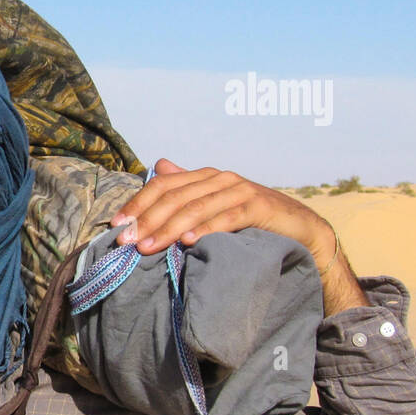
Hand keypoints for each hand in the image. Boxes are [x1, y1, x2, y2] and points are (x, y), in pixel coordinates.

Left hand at [111, 158, 336, 265]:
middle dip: (146, 220)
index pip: (162, 185)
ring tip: (147, 247)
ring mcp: (240, 191)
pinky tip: (188, 242)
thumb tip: (158, 167)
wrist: (300, 228)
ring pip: (195, 208)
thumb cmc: (251, 218)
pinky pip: (227, 218)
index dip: (137, 203)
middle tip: (126, 241)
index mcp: (204, 177)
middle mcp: (220, 178)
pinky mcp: (258, 207)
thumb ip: (187, 187)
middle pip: (174, 197)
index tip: (115, 225)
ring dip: (168, 229)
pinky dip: (205, 229)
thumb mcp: (214, 203)